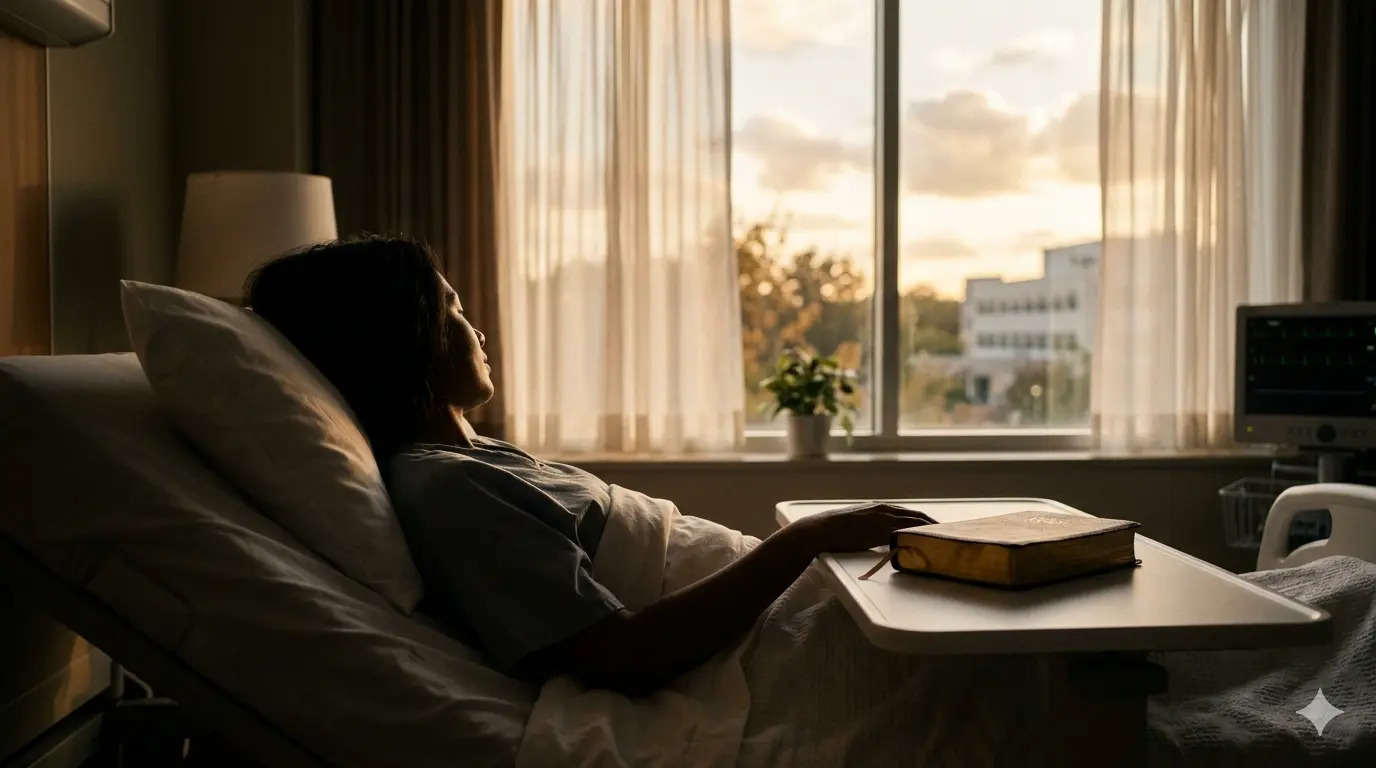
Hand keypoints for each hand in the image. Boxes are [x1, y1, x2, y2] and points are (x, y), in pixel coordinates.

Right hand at [793, 503, 936, 553]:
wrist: (817, 531)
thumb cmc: (834, 533)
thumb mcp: (858, 527)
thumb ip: (873, 531)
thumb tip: (887, 543)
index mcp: (879, 508)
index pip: (911, 514)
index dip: (927, 521)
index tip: (940, 530)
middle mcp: (883, 509)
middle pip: (917, 516)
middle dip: (935, 525)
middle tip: (952, 534)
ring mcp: (881, 517)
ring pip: (914, 522)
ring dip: (931, 530)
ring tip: (947, 539)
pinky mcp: (877, 528)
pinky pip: (904, 531)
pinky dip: (918, 535)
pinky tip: (927, 543)